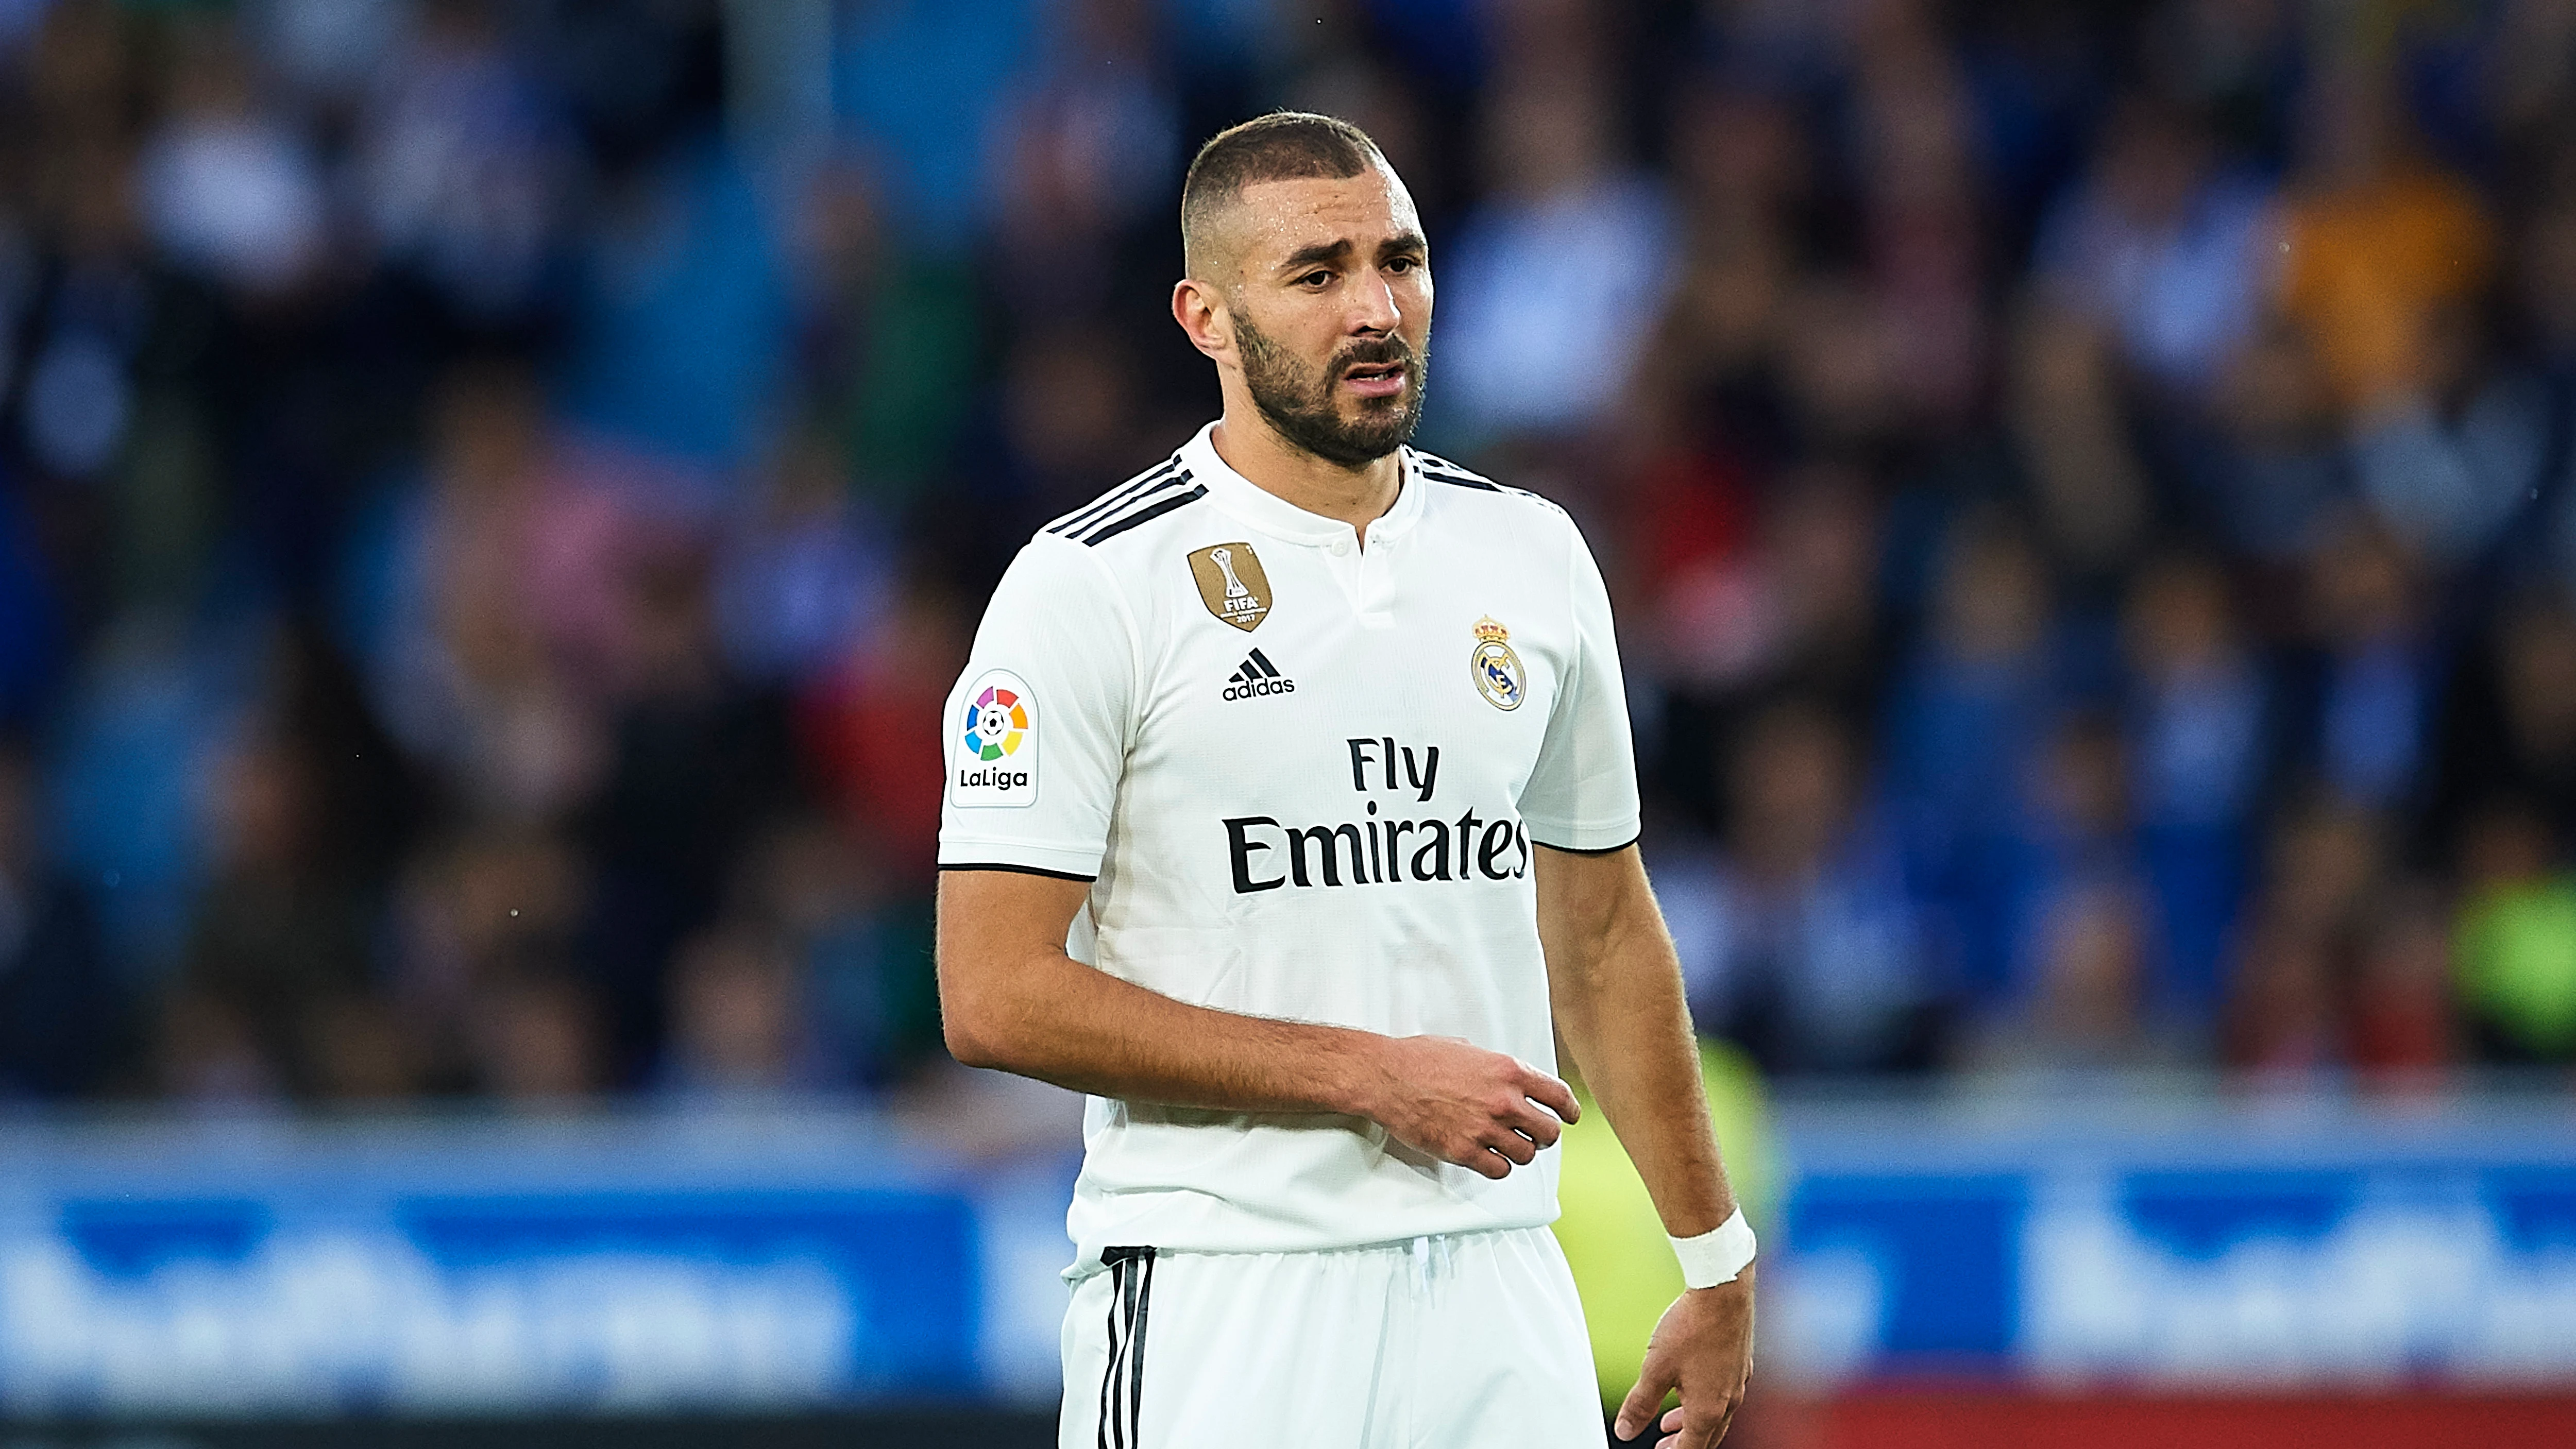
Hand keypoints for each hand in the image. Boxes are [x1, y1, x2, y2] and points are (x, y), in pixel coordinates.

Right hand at [1358, 1035, 1578, 1178]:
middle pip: (1549, 1132)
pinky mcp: (1464, 1151)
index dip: (1570, 1111)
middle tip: (1537, 1136)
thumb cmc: (1419, 1059)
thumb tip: (1510, 1081)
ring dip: (1521, 1152)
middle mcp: (1503, 1101)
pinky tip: (1490, 1158)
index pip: (1559, 1096)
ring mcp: (1485, 1128)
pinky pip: (1499, 1170)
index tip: (1570, 1117)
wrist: (1386, 1077)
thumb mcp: (1468, 1050)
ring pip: (1526, 1155)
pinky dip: (1499, 1167)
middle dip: (1545, 1136)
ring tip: (1509, 1147)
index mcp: (1508, 1071)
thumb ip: (1496, 1068)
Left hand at [1614, 1270, 1754, 1447]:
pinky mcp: (1740, 1362)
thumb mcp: (1655, 1369)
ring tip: (1669, 1419)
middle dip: (1683, 1441)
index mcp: (1708, 1410)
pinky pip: (1723, 1393)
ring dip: (1693, 1421)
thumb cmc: (1690, 1329)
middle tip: (1662, 1443)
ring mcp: (1738, 1381)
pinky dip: (1705, 1399)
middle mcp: (1729, 1400)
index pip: (1691, 1447)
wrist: (1723, 1292)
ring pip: (1716, 1414)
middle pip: (1707, 1435)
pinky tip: (1691, 1384)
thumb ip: (1640, 1404)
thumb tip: (1625, 1431)